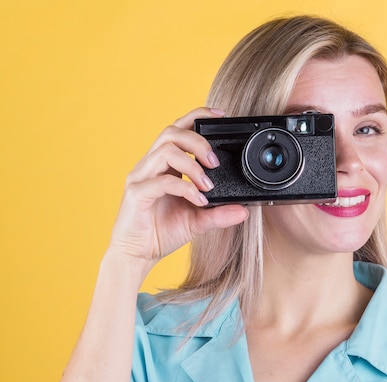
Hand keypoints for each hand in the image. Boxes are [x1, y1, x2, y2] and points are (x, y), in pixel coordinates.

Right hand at [109, 108, 248, 266]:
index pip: (178, 129)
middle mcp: (151, 166)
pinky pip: (161, 182)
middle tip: (215, 163)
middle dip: (198, 141)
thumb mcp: (197, 222)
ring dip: (192, 165)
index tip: (221, 116)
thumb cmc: (162, 233)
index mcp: (164, 165)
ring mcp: (141, 178)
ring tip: (208, 184)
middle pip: (171, 132)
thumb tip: (244, 210)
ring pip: (165, 151)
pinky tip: (198, 201)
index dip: (198, 116)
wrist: (137, 255)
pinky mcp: (136, 194)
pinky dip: (184, 188)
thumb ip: (219, 214)